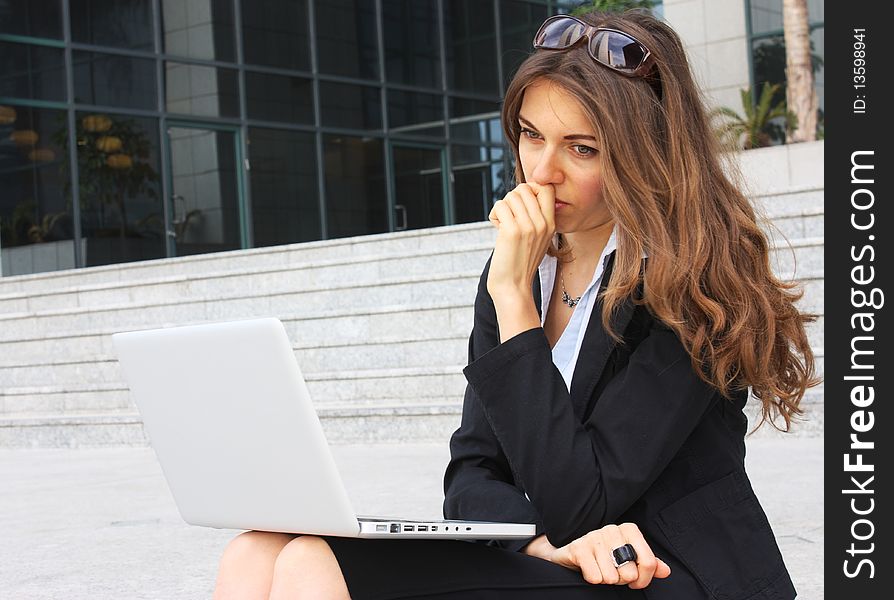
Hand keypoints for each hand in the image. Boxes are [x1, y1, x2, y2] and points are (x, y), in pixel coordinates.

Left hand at [486, 183, 555, 301]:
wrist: (513, 287)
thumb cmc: (520, 263)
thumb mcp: (538, 239)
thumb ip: (536, 218)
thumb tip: (524, 194)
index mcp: (551, 224)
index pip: (547, 188)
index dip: (531, 189)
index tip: (521, 204)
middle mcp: (542, 224)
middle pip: (525, 188)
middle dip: (512, 199)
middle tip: (509, 217)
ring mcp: (528, 227)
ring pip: (511, 196)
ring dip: (502, 208)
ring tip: (503, 224)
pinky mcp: (512, 231)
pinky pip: (499, 206)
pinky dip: (494, 215)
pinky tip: (497, 229)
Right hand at [524, 524, 670, 588]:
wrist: (573, 553)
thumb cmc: (605, 556)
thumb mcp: (629, 558)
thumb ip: (648, 564)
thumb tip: (665, 571)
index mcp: (629, 529)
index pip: (649, 562)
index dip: (643, 579)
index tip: (635, 581)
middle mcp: (613, 529)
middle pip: (630, 572)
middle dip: (622, 579)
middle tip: (613, 572)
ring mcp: (594, 537)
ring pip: (612, 576)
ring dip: (606, 579)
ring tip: (600, 569)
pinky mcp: (579, 548)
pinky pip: (595, 577)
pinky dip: (593, 579)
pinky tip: (589, 569)